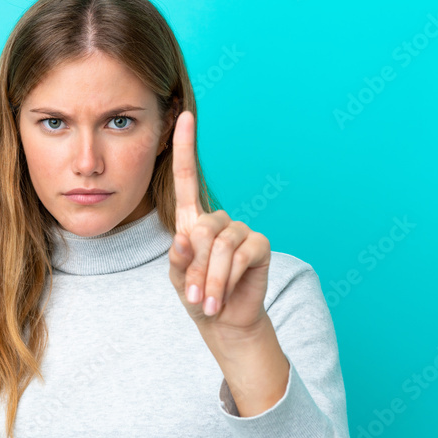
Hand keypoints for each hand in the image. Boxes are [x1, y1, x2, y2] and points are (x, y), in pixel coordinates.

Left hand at [167, 110, 271, 336]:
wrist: (224, 322)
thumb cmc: (197, 297)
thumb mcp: (179, 279)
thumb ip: (178, 260)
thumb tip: (184, 239)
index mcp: (193, 221)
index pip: (187, 177)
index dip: (185, 147)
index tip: (184, 115)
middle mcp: (218, 220)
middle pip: (202, 229)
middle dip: (195, 268)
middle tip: (193, 297)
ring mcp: (241, 230)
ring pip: (220, 246)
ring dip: (210, 279)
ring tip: (207, 303)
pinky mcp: (259, 245)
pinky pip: (240, 256)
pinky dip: (227, 279)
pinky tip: (223, 297)